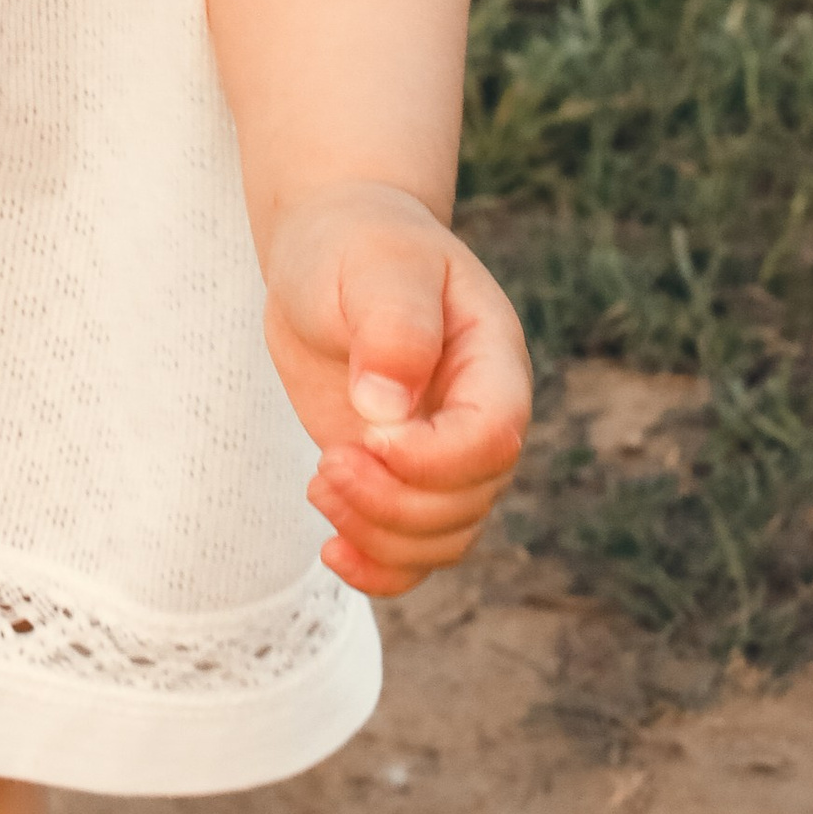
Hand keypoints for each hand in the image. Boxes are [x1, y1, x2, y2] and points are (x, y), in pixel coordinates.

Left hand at [261, 183, 530, 597]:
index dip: (434, 459)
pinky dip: (378, 568)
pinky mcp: (400, 477)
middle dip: (392, 502)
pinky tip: (332, 552)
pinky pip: (411, 552)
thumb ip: (391, 326)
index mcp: (492, 362)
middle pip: (467, 502)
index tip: (367, 436)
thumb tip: (383, 408)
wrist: (336, 249)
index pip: (493, 439)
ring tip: (319, 482)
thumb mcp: (376, 264)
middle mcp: (480, 418)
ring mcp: (442, 454)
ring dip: (378, 536)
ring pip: (442, 539)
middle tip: (326, 464)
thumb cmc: (360, 245)